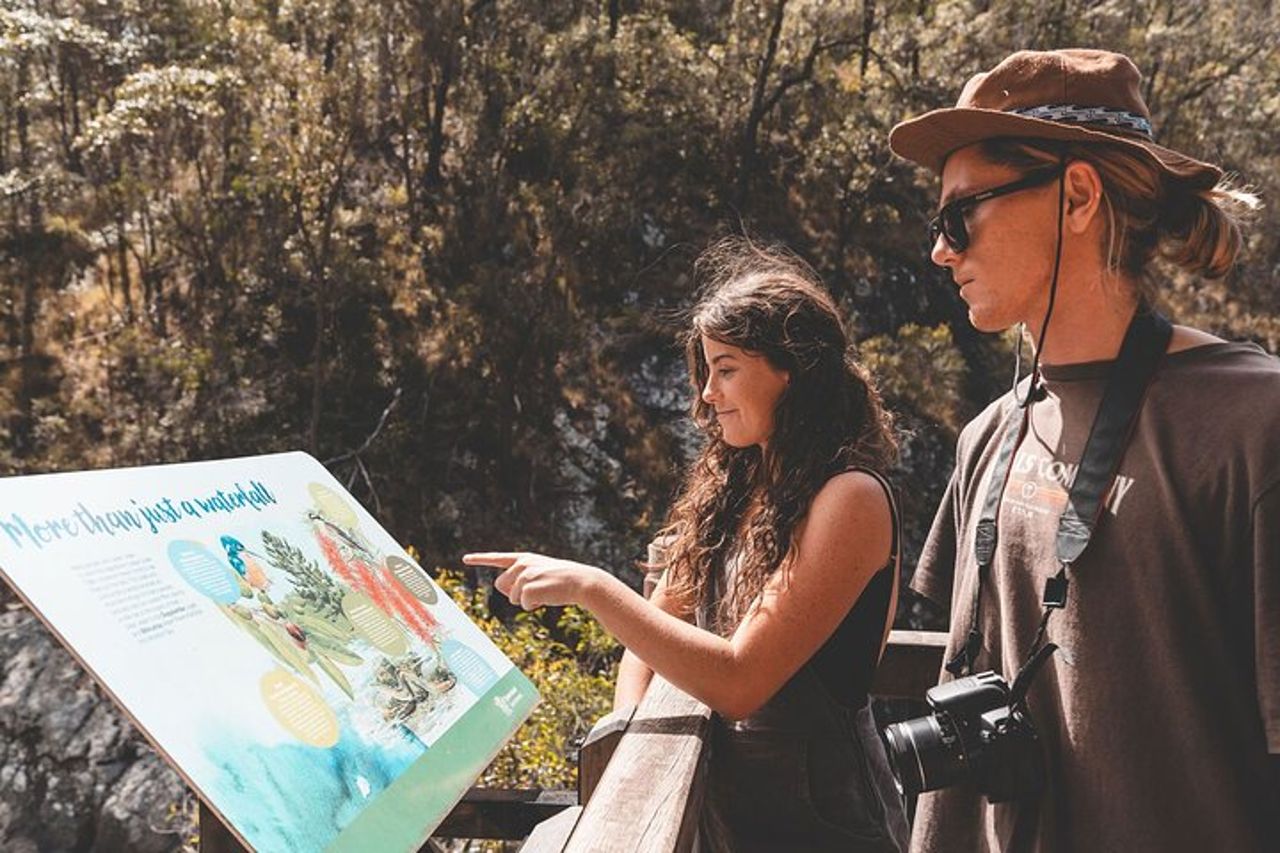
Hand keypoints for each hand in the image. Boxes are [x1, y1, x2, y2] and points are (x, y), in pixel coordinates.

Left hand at [461, 551, 602, 610]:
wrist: (582, 581)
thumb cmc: (564, 580)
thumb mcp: (542, 573)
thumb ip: (523, 578)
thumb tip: (508, 593)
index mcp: (525, 558)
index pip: (498, 558)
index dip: (480, 559)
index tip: (465, 558)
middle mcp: (522, 564)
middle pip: (501, 585)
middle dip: (513, 592)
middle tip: (536, 590)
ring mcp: (524, 575)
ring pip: (512, 597)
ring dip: (526, 600)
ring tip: (546, 591)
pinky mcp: (528, 588)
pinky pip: (523, 605)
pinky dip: (534, 605)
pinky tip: (547, 597)